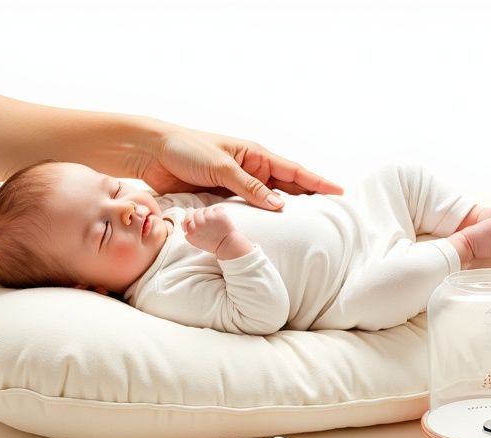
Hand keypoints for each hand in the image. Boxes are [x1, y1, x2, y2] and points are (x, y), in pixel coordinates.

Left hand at [139, 124, 342, 210]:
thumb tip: (280, 207)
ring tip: (306, 229)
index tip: (339, 192)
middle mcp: (249, 170)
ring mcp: (236, 186)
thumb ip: (250, 188)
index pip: (294, 171)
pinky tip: (268, 234)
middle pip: (286, 189)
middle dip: (308, 201)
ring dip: (283, 215)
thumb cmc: (186, 150)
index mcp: (254, 155)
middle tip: (330, 216)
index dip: (317, 183)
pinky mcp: (220, 199)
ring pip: (267, 204)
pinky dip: (257, 222)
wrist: (151, 153)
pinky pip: (245, 212)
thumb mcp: (222, 167)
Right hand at [183, 206, 252, 259]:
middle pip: (197, 212)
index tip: (195, 222)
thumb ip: (188, 231)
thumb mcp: (195, 240)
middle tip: (207, 223)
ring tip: (214, 223)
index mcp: (192, 230)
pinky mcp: (219, 214)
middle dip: (201, 216)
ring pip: (206, 210)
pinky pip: (216, 208)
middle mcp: (199, 223)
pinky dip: (219, 212)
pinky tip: (220, 220)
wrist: (227, 246)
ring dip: (210, 214)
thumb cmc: (211, 244)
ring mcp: (209, 218)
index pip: (187, 217)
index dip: (191, 218)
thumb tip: (183, 221)